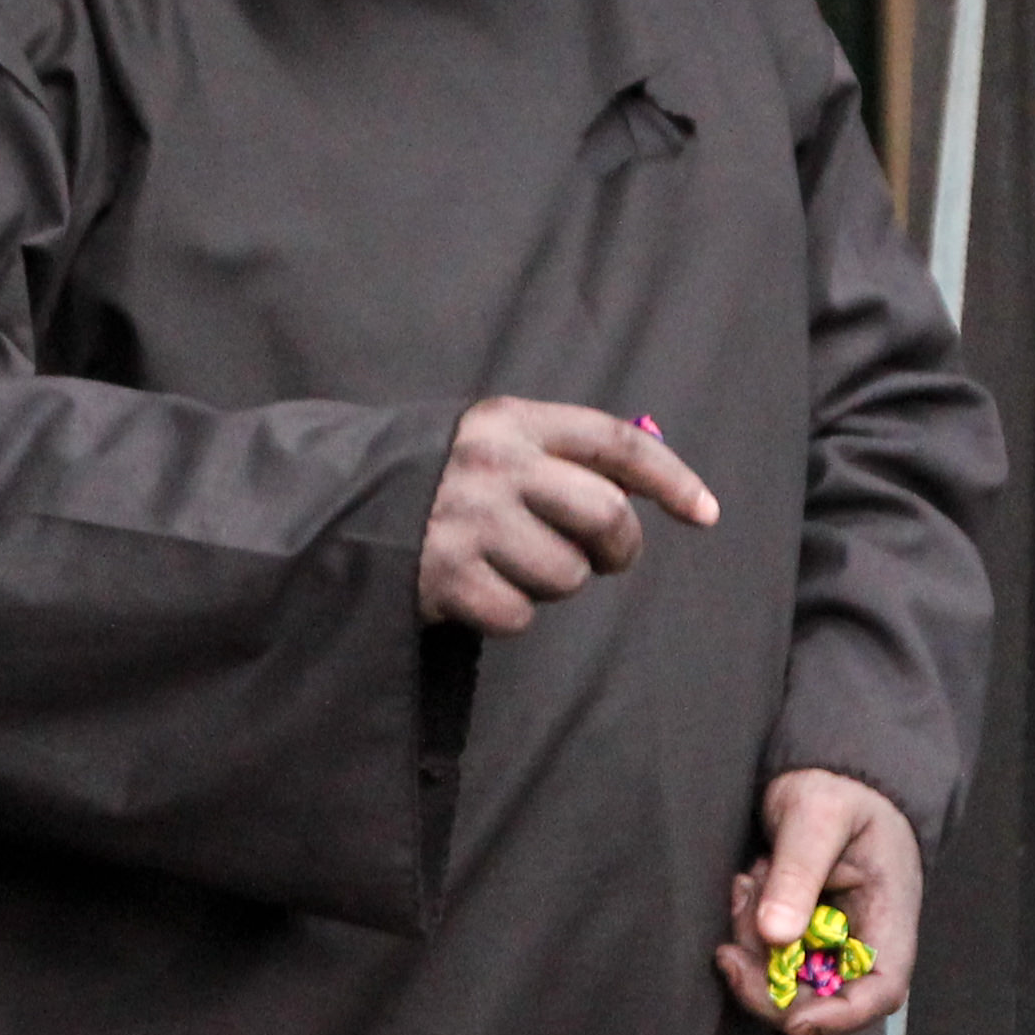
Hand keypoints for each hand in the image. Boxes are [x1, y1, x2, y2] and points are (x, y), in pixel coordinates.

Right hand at [415, 398, 717, 634]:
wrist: (327, 506)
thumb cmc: (426, 477)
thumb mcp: (485, 441)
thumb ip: (552, 455)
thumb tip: (641, 491)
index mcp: (509, 420)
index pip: (613, 442)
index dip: (670, 477)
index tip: (706, 513)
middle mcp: (493, 464)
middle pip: (605, 513)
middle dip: (617, 547)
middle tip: (600, 559)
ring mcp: (467, 519)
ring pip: (566, 574)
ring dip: (551, 584)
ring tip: (508, 566)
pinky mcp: (442, 573)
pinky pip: (517, 615)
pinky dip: (505, 613)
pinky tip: (473, 590)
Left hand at [712, 768, 918, 1034]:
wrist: (825, 775)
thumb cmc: (838, 788)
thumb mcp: (817, 817)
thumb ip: (799, 873)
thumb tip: (775, 935)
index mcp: (890, 917)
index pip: (880, 989)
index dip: (840, 1016)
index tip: (792, 1017)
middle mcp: (863, 940)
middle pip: (822, 998)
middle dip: (768, 978)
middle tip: (734, 941)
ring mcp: (830, 941)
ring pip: (786, 978)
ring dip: (753, 946)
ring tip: (748, 882)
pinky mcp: (802, 934)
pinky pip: (769, 954)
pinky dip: (748, 930)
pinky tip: (746, 886)